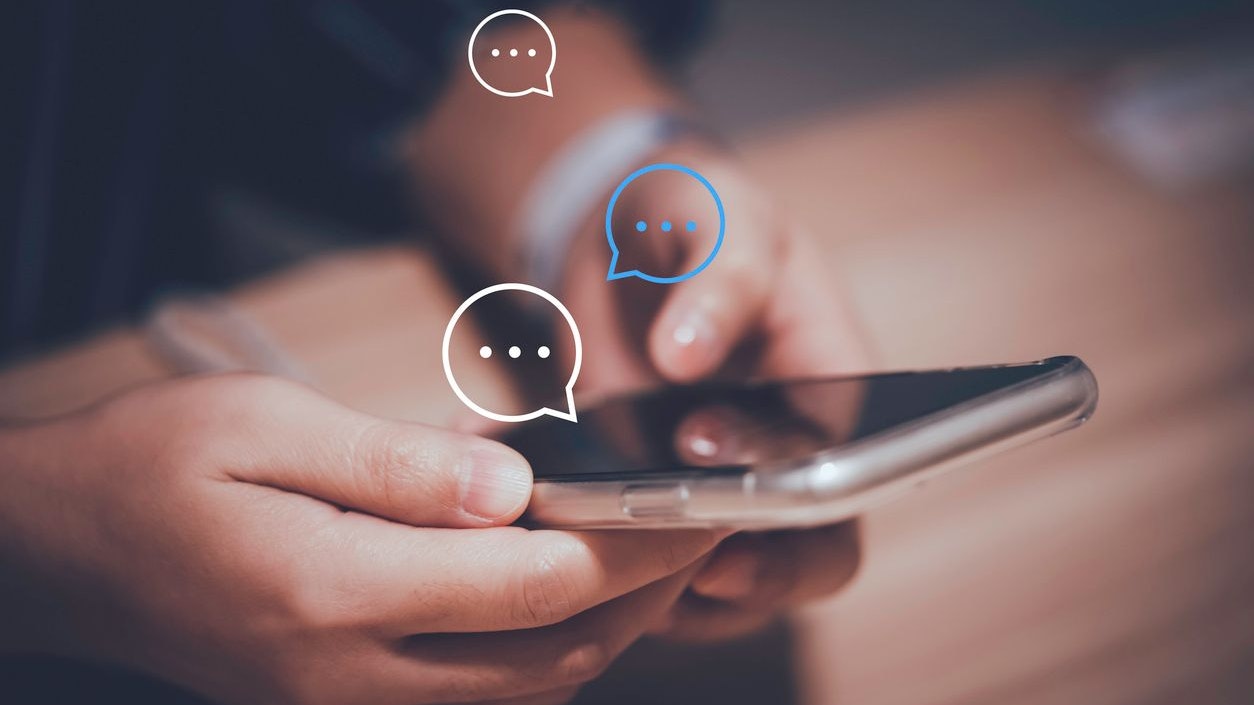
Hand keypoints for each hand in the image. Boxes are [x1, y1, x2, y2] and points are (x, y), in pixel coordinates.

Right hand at [0, 375, 721, 703]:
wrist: (64, 550)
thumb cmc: (153, 467)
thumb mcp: (267, 426)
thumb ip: (398, 466)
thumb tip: (519, 485)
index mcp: (337, 592)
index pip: (537, 584)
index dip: (636, 547)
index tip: (700, 501)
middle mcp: (353, 673)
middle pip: (552, 652)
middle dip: (646, 594)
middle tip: (701, 525)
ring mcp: (350, 703)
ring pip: (528, 689)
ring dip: (607, 630)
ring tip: (656, 557)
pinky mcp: (345, 703)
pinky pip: (482, 697)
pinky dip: (548, 653)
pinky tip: (569, 598)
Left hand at [560, 143, 871, 640]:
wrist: (622, 239)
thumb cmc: (693, 215)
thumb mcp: (719, 213)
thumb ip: (720, 275)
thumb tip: (687, 354)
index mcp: (834, 387)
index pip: (841, 477)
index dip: (790, 498)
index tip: (698, 457)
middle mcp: (791, 454)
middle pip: (804, 559)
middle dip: (740, 578)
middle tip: (656, 564)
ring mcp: (727, 487)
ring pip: (725, 585)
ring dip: (660, 586)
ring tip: (586, 553)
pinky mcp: (659, 503)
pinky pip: (647, 567)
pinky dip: (599, 561)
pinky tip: (539, 525)